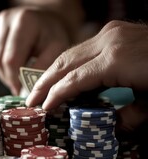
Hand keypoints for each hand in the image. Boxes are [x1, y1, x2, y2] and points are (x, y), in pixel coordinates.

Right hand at [0, 6, 69, 94]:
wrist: (45, 21)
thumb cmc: (52, 35)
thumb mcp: (56, 49)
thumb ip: (42, 67)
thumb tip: (29, 89)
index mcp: (24, 22)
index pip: (11, 60)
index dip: (15, 80)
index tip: (22, 92)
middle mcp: (5, 20)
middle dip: (9, 78)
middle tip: (19, 89)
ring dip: (5, 74)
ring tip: (18, 79)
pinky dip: (2, 67)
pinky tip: (14, 68)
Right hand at [26, 20, 147, 133]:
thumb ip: (129, 117)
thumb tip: (110, 126)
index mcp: (115, 60)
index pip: (73, 80)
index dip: (54, 95)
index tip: (41, 109)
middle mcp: (107, 42)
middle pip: (64, 63)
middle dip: (43, 82)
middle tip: (29, 99)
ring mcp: (109, 34)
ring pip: (69, 54)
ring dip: (51, 73)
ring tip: (39, 89)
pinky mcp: (112, 33)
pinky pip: (80, 51)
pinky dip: (67, 66)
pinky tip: (61, 77)